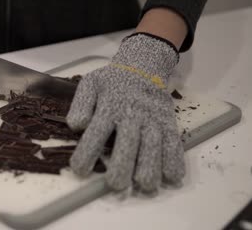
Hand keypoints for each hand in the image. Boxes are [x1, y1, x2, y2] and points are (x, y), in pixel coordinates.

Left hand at [66, 33, 184, 191]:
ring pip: (153, 144)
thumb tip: (76, 125)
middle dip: (122, 164)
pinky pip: (174, 142)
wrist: (143, 65)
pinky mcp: (168, 123)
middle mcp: (132, 114)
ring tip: (146, 185)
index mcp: (109, 105)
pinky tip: (172, 176)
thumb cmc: (112, 81)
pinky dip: (175, 160)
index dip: (88, 152)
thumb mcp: (90, 85)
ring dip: (150, 166)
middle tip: (116, 184)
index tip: (80, 170)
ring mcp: (152, 119)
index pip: (97, 131)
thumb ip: (81, 104)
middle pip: (128, 141)